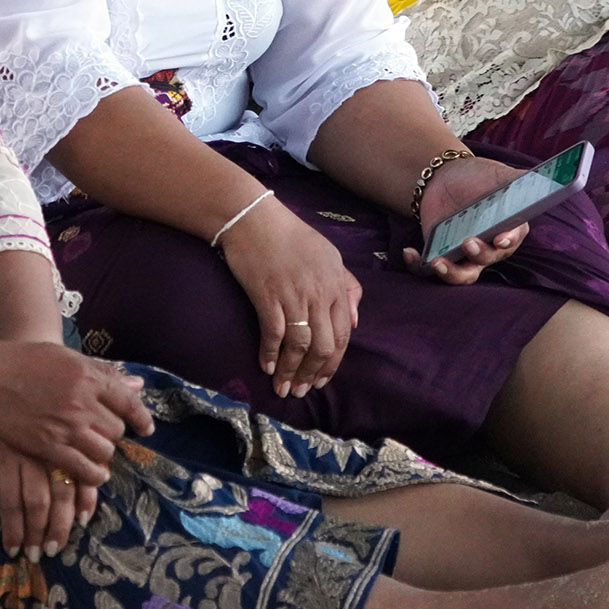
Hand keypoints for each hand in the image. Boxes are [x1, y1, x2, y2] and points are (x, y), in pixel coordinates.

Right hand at [0, 340, 151, 491]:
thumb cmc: (26, 361)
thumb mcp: (67, 358)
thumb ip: (102, 373)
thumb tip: (137, 384)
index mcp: (89, 377)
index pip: (128, 401)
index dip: (140, 417)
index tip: (146, 429)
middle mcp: (83, 403)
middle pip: (116, 429)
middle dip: (114, 434)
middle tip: (104, 434)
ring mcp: (66, 427)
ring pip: (104, 451)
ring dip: (104, 453)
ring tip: (97, 453)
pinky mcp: (48, 447)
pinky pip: (83, 468)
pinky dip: (93, 475)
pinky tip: (93, 474)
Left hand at [0, 435, 98, 557]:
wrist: (28, 359)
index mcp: (8, 454)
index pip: (11, 501)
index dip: (13, 528)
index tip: (14, 551)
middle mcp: (34, 454)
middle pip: (39, 502)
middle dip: (41, 532)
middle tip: (41, 555)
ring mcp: (58, 446)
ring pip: (65, 492)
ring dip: (65, 521)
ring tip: (60, 544)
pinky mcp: (76, 438)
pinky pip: (85, 472)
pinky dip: (87, 495)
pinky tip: (86, 514)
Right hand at [218, 199, 361, 397]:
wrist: (253, 218)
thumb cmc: (290, 236)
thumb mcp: (328, 255)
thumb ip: (346, 287)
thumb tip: (355, 321)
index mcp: (335, 283)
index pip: (344, 333)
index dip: (334, 362)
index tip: (323, 378)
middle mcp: (318, 292)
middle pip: (324, 345)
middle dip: (314, 373)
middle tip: (303, 390)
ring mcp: (293, 294)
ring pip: (300, 345)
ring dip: (292, 371)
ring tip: (284, 388)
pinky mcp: (267, 295)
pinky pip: (274, 334)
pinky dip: (271, 355)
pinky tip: (267, 367)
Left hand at [403, 155, 530, 281]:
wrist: (444, 177)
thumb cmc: (479, 177)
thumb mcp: (499, 174)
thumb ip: (520, 179)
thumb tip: (545, 178)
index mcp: (507, 228)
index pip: (513, 240)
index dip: (508, 242)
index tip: (502, 239)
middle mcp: (488, 247)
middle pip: (487, 260)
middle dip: (479, 255)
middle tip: (469, 242)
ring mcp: (462, 254)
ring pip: (462, 275)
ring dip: (452, 274)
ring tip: (439, 262)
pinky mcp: (439, 253)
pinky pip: (429, 269)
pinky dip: (419, 265)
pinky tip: (410, 252)